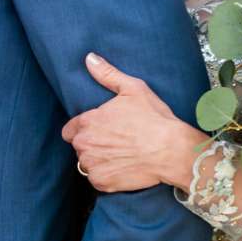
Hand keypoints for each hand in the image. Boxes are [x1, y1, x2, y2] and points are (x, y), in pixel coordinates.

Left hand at [62, 53, 201, 193]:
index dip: (83, 129)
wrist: (171, 150)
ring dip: (98, 160)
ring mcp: (92, 165)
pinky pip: (98, 179)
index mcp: (87, 122)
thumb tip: (90, 58)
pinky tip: (123, 167)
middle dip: (92, 144)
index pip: (69, 130)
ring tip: (120, 154)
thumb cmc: (153, 119)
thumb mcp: (133, 89)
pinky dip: (107, 175)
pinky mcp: (102, 182)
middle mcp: (84, 144)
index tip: (99, 130)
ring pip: (87, 164)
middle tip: (115, 141)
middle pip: (79, 146)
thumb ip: (107, 74)